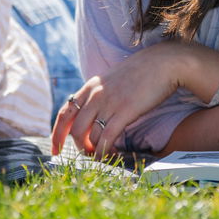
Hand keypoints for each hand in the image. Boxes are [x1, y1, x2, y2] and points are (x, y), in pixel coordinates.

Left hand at [50, 42, 194, 157]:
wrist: (163, 63)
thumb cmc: (141, 73)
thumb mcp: (112, 81)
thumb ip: (100, 96)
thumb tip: (92, 116)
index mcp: (90, 86)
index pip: (65, 113)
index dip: (56, 134)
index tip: (54, 149)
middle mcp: (95, 94)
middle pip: (74, 129)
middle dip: (79, 147)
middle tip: (88, 155)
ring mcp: (109, 102)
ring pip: (89, 135)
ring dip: (93, 151)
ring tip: (102, 156)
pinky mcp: (124, 110)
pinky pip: (107, 137)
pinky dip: (105, 151)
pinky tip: (110, 155)